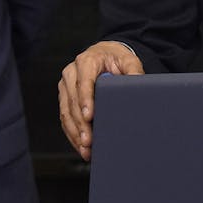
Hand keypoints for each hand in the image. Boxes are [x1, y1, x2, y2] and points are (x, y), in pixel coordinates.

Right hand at [58, 41, 145, 161]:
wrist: (105, 54)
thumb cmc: (116, 58)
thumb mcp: (128, 60)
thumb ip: (133, 70)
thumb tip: (137, 82)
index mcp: (87, 62)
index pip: (84, 83)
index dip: (85, 100)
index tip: (89, 116)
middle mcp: (72, 73)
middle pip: (73, 101)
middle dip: (81, 123)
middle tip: (89, 140)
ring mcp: (66, 86)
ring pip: (66, 112)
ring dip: (75, 132)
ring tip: (85, 148)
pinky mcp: (64, 97)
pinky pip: (65, 117)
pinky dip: (72, 133)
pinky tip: (80, 145)